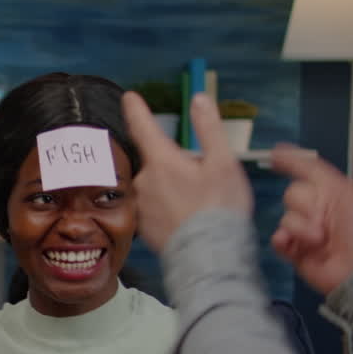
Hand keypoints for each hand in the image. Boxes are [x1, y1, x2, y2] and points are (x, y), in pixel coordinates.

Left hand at [122, 92, 253, 252]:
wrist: (207, 256)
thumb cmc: (219, 209)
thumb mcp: (223, 162)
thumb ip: (209, 128)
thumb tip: (198, 99)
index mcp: (160, 161)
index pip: (142, 126)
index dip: (136, 109)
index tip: (129, 97)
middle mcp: (143, 181)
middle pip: (156, 161)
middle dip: (175, 165)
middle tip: (201, 183)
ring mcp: (140, 205)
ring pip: (155, 185)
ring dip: (171, 188)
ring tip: (197, 205)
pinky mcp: (142, 226)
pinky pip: (154, 207)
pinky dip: (168, 208)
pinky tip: (186, 219)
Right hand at [270, 131, 352, 294]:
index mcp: (335, 192)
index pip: (308, 170)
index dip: (292, 160)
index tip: (277, 152)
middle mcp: (319, 209)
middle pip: (293, 193)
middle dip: (306, 205)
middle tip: (325, 220)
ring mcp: (306, 229)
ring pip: (286, 216)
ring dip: (303, 228)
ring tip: (321, 239)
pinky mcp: (296, 249)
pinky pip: (278, 238)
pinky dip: (285, 240)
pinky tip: (299, 244)